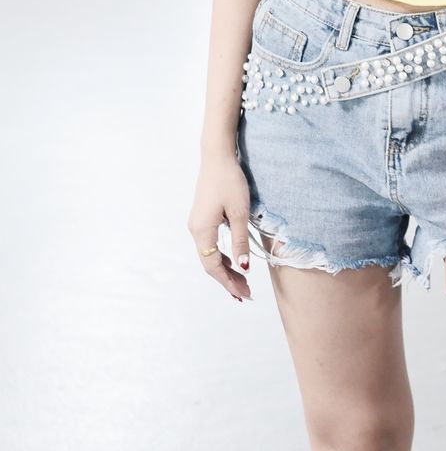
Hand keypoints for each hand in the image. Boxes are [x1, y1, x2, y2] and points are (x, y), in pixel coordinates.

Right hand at [187, 150, 253, 301]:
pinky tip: (232, 260)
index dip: (228, 282)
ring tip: (241, 281)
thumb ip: (240, 241)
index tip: (243, 294)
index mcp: (202, 231)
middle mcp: (195, 230)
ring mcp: (196, 223)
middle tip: (245, 293)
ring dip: (224, 268)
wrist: (217, 156)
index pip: (213, 266)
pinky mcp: (201, 217)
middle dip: (227, 279)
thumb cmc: (230, 181)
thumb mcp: (240, 212)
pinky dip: (221, 255)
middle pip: (209, 263)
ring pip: (209, 254)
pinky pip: (209, 243)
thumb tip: (243, 267)